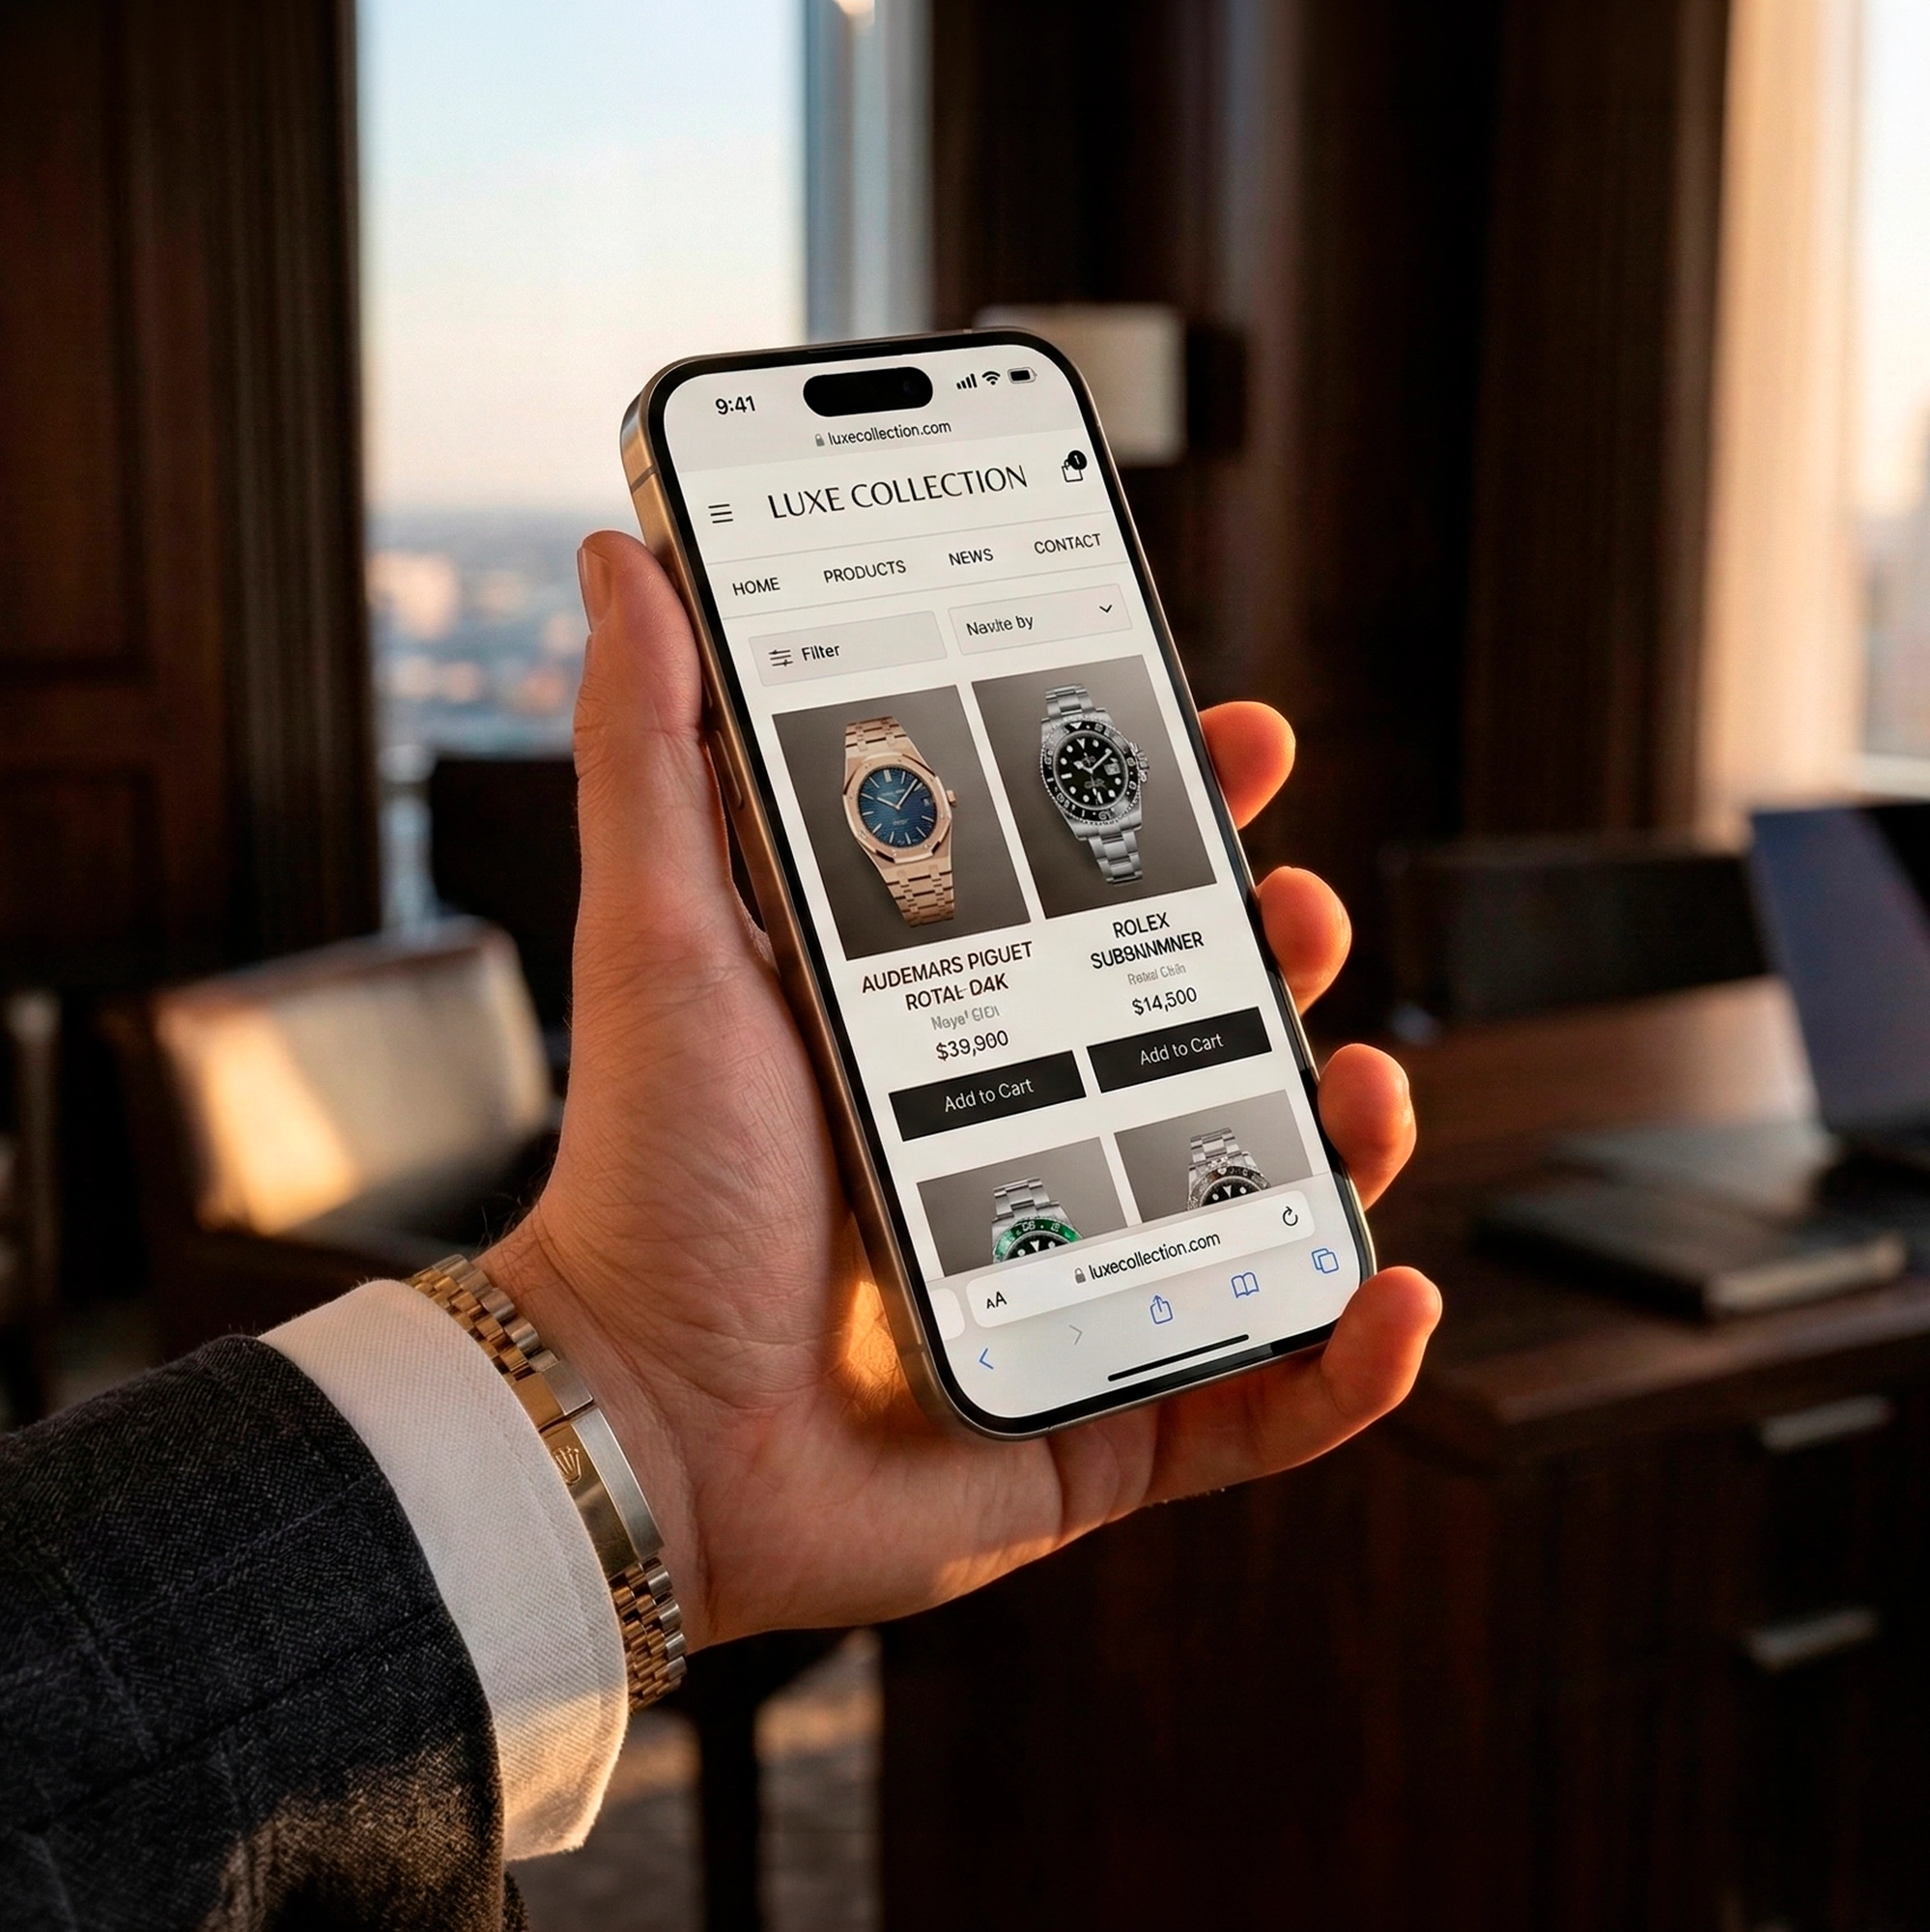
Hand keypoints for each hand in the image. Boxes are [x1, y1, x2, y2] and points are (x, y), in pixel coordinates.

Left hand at [484, 532, 1439, 1650]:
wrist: (631, 1429)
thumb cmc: (648, 1183)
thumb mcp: (663, 940)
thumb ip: (651, 750)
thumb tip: (626, 560)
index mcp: (943, 1020)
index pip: (1095, 891)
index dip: (1179, 810)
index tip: (1236, 734)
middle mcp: (1024, 1132)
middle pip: (1198, 1021)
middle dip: (1274, 948)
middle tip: (1291, 903)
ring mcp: (1080, 1270)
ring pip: (1258, 1189)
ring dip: (1345, 1128)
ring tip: (1358, 1081)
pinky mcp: (1103, 1410)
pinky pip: (1259, 1397)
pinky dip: (1345, 1361)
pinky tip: (1389, 1291)